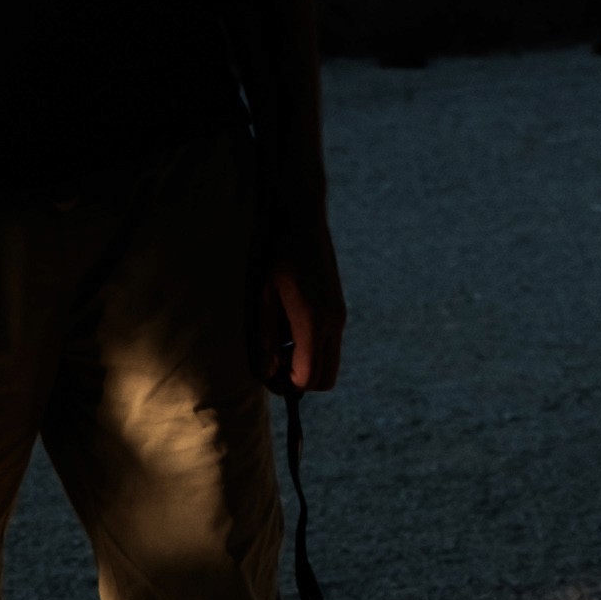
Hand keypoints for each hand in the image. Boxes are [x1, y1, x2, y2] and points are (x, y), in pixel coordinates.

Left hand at [262, 205, 347, 395]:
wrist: (299, 216)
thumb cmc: (274, 253)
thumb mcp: (261, 297)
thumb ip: (265, 339)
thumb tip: (268, 374)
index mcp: (313, 321)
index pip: (307, 378)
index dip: (284, 384)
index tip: (266, 372)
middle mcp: (333, 323)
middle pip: (325, 379)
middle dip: (298, 381)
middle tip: (273, 363)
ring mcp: (339, 316)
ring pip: (330, 364)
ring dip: (305, 365)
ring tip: (279, 343)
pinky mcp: (338, 308)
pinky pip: (329, 345)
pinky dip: (311, 349)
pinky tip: (289, 326)